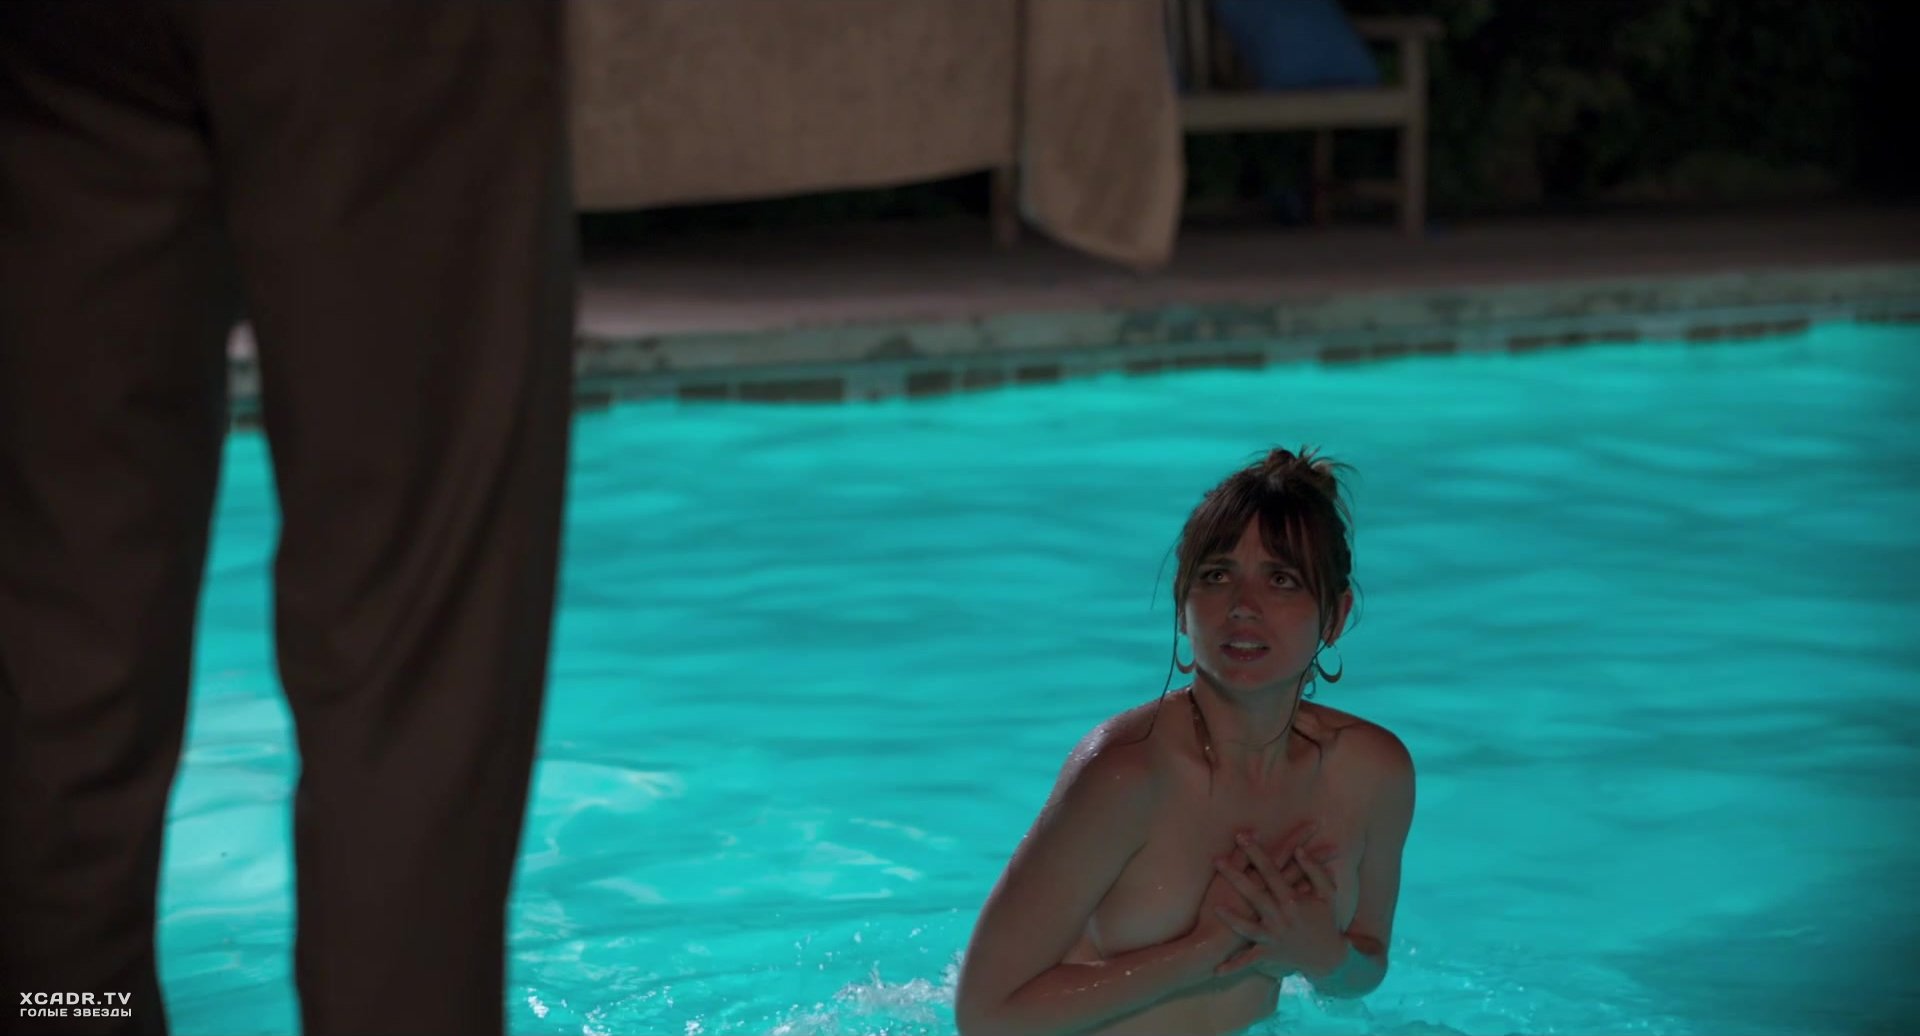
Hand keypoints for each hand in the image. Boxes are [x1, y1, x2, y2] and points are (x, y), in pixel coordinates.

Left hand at [1210, 834, 1346, 980]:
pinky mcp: (1268, 954)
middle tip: (1217, 860)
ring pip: (1247, 926)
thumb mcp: (1327, 895)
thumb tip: (1300, 850)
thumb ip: (1315, 871)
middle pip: (1253, 893)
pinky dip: (1233, 965)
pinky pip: (1248, 960)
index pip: (1270, 871)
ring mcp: (1272, 937)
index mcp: (1292, 900)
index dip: (1256, 852)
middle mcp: (1280, 917)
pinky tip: (1216, 968)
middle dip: (1234, 875)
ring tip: (1213, 905)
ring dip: (1230, 917)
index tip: (1241, 836)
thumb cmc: (1326, 922)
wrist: (1328, 958)